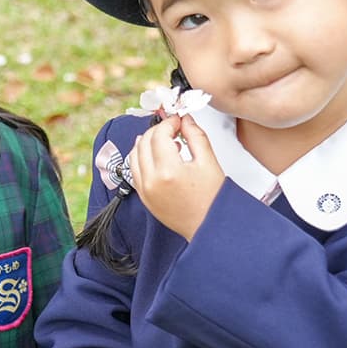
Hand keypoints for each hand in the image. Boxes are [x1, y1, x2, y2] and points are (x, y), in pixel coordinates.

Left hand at [129, 115, 225, 240]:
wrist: (208, 227)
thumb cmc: (212, 200)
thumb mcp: (208, 162)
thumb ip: (195, 136)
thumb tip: (185, 120)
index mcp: (168, 171)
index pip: (159, 135)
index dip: (169, 123)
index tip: (178, 121)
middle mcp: (151, 181)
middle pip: (144, 142)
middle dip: (157, 130)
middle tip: (173, 128)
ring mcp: (144, 190)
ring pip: (134, 154)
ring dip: (147, 142)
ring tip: (165, 141)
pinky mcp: (143, 197)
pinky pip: (134, 170)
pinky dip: (141, 157)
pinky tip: (156, 156)